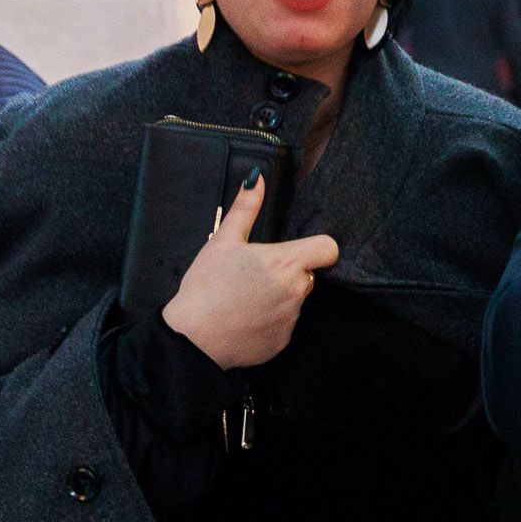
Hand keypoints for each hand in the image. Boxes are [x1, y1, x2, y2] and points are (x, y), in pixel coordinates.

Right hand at [162, 173, 340, 370]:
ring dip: (279, 297)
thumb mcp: (223, 241)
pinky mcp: (282, 342)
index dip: (318, 246)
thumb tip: (256, 179)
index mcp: (286, 263)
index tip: (301, 248)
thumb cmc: (207, 287)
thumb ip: (245, 208)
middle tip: (256, 274)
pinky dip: (270, 321)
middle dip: (289, 272)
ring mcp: (291, 320)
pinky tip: (245, 318)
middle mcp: (296, 292)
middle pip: (307, 274)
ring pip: (294, 300)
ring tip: (246, 297)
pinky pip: (284, 325)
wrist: (193, 338)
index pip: (328, 249)